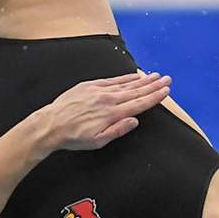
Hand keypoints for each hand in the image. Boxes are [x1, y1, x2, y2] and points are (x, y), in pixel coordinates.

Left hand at [41, 72, 171, 150]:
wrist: (51, 124)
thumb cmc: (73, 136)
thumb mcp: (97, 141)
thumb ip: (118, 130)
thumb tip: (134, 121)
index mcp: (112, 114)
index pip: (139, 104)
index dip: (154, 97)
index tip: (166, 91)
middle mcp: (108, 99)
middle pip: (136, 91)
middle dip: (153, 86)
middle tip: (167, 79)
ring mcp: (99, 90)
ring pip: (126, 84)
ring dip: (142, 80)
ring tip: (155, 76)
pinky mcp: (90, 86)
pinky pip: (112, 80)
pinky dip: (125, 78)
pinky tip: (134, 76)